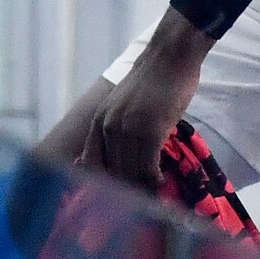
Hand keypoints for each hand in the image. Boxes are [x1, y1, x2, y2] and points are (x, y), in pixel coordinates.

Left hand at [82, 11, 208, 187]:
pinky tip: (160, 179)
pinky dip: (154, 178)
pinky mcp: (150, 131)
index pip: (90, 161)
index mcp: (99, 120)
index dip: (98, 183)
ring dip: (142, 186)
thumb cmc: (152, 80)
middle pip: (112, 171)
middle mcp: (108, 126)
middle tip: (138, 201)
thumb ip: (117, 128)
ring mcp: (128, 129)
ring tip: (152, 193)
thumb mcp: (123, 104)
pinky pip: (148, 166)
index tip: (109, 198)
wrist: (169, 57)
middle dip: (125, 189)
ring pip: (130, 171)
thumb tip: (121, 158)